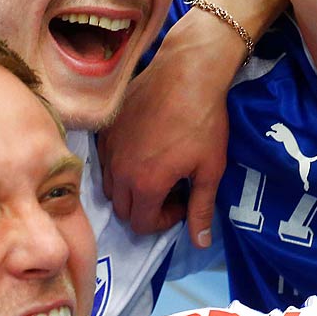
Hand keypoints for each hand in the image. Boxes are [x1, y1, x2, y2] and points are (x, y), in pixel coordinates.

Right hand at [99, 19, 233, 247]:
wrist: (187, 71)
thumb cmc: (204, 121)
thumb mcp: (211, 169)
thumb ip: (202, 209)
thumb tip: (199, 244)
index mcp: (145, 184)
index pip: (141, 224)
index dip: (165, 220)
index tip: (183, 201)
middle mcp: (118, 170)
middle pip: (123, 209)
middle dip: (147, 207)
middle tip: (171, 187)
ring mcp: (108, 148)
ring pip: (111, 186)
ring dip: (132, 188)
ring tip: (157, 169)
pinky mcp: (105, 128)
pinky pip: (105, 160)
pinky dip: (121, 165)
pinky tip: (144, 148)